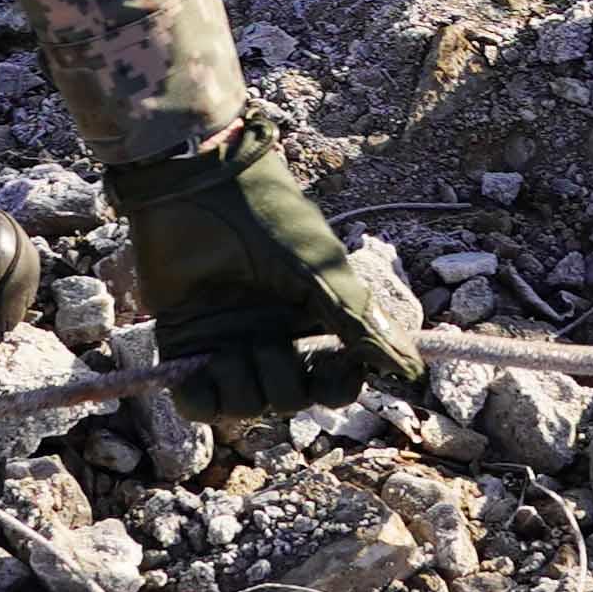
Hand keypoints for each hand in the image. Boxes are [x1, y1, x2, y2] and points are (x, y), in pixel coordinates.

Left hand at [112, 112, 427, 419]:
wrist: (198, 184)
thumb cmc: (267, 217)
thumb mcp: (321, 271)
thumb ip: (358, 323)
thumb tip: (409, 367)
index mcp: (308, 321)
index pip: (332, 382)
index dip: (336, 386)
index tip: (332, 365)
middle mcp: (271, 338)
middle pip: (290, 400)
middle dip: (285, 386)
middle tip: (271, 346)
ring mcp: (227, 344)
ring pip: (246, 407)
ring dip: (244, 387)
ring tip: (232, 349)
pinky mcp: (184, 346)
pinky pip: (197, 404)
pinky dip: (203, 400)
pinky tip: (208, 368)